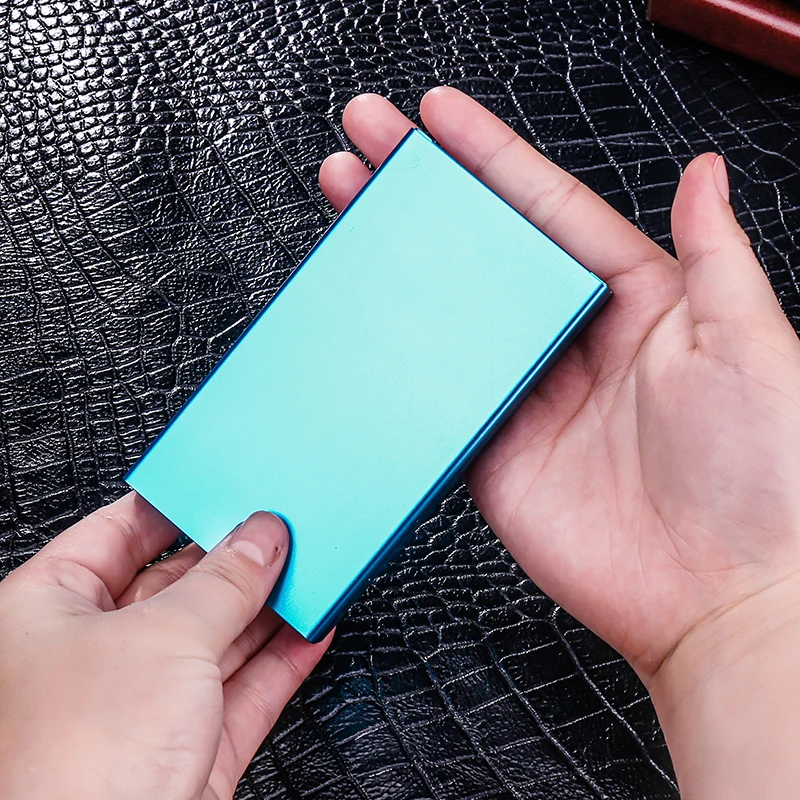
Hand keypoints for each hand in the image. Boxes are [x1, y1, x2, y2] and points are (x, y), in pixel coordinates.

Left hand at [0, 495, 329, 799]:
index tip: (225, 488)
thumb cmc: (72, 770)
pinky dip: (282, 658)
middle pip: (176, 584)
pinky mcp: (186, 749)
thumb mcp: (164, 637)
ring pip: (216, 636)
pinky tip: (311, 629)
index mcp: (48, 611)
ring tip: (309, 571)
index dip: (175, 506)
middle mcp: (91, 656)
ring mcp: (142, 705)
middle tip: (282, 531)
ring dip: (267, 606)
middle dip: (233, 559)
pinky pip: (243, 687)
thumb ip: (224, 580)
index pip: (117, 532)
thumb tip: (261, 539)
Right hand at [320, 87, 799, 797]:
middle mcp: (570, 342)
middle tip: (370, 142)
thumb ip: (715, 257)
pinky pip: (434, 397)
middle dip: (421, 191)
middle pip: (479, 250)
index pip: (544, 209)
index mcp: (631, 300)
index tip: (437, 117)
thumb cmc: (762, 479)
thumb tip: (704, 174)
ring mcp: (525, 396)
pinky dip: (396, 361)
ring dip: (394, 261)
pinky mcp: (493, 452)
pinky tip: (362, 320)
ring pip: (445, 313)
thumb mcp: (752, 345)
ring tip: (350, 207)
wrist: (723, 597)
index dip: (488, 157)